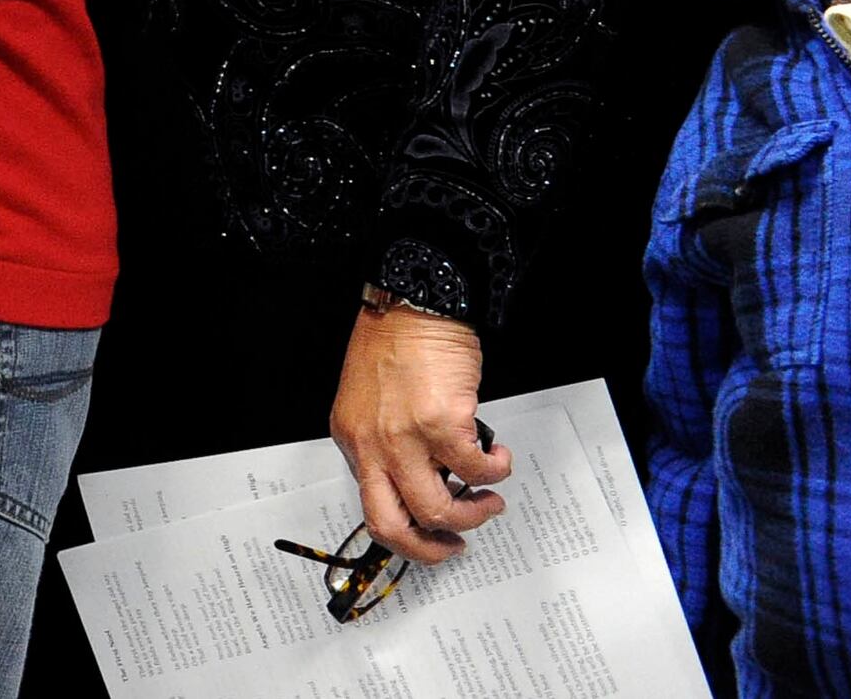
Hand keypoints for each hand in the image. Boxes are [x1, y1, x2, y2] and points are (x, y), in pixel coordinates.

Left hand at [330, 305, 508, 563]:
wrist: (414, 302)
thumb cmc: (395, 342)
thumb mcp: (372, 402)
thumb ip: (389, 442)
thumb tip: (426, 478)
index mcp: (351, 439)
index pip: (370, 505)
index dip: (404, 530)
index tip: (427, 535)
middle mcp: (370, 443)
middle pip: (391, 525)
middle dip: (429, 549)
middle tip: (456, 543)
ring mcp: (403, 437)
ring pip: (438, 509)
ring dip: (473, 513)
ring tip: (490, 498)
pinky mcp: (439, 423)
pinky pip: (474, 469)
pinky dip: (495, 471)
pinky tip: (499, 456)